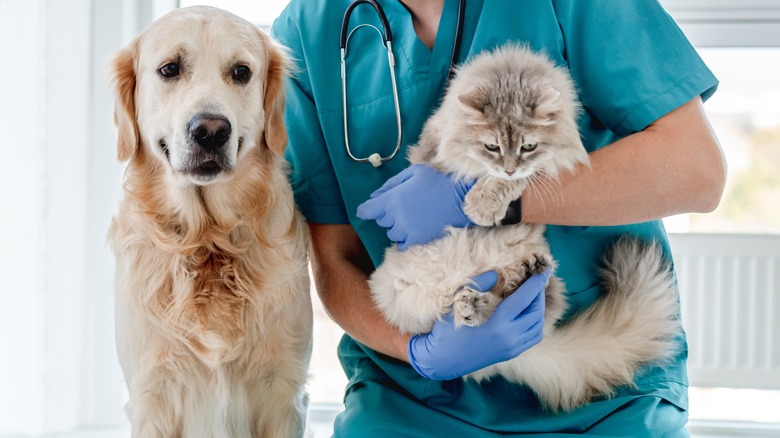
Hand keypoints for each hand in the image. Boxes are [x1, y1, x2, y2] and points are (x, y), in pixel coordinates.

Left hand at [356, 164, 473, 249]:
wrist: (460, 199)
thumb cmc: (436, 182)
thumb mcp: (413, 173)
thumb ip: (391, 184)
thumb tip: (374, 196)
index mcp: (392, 199)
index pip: (367, 210)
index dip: (366, 210)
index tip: (369, 209)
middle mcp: (396, 217)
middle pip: (381, 221)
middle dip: (388, 214)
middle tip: (404, 206)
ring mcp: (406, 230)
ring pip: (391, 233)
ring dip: (397, 226)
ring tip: (412, 217)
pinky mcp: (417, 240)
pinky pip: (402, 244)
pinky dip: (405, 238)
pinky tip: (415, 228)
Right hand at [407, 269, 550, 380]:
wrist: (442, 360)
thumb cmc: (448, 330)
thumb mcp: (459, 302)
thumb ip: (479, 284)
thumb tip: (497, 272)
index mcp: (498, 324)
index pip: (525, 299)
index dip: (536, 283)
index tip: (545, 269)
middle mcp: (510, 338)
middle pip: (536, 312)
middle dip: (540, 293)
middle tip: (538, 279)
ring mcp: (512, 348)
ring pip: (538, 326)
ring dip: (539, 308)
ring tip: (534, 294)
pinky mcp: (511, 354)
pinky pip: (533, 337)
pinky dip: (536, 322)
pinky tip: (529, 313)